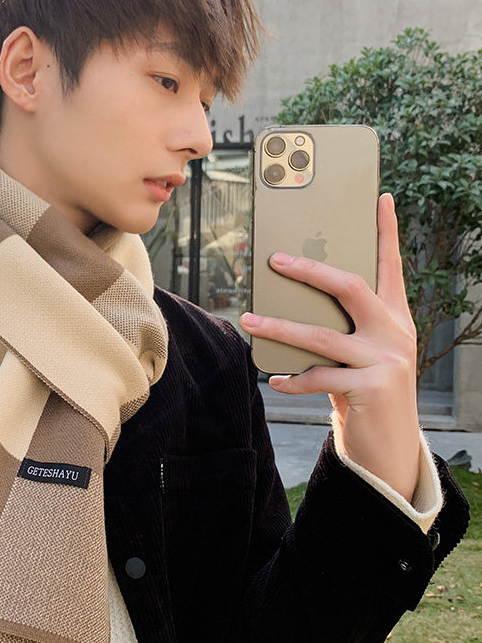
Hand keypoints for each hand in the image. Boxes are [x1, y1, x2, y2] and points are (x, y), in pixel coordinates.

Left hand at [239, 193, 419, 501]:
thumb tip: (289, 303)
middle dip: (311, 270)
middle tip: (275, 259)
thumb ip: (339, 327)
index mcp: (393, 318)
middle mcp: (394, 333)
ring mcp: (387, 361)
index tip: (380, 198)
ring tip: (249, 320)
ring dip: (279, 327)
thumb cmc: (364, 389)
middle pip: (351, 288)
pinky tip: (275, 380)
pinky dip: (293, 379)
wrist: (389, 445)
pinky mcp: (373, 389)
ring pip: (322, 336)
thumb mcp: (360, 353)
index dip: (387, 232)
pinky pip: (319, 378)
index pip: (391, 266)